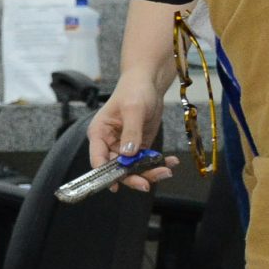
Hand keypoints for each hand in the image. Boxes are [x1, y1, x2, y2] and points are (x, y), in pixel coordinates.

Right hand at [89, 73, 173, 191]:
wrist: (149, 83)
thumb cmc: (134, 90)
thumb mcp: (133, 109)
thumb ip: (131, 132)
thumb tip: (128, 154)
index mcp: (99, 134)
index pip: (97, 159)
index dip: (105, 174)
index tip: (116, 185)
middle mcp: (109, 144)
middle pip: (117, 169)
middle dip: (133, 177)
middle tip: (147, 183)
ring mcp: (125, 147)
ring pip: (133, 169)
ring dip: (149, 172)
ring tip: (166, 170)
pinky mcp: (139, 147)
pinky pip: (147, 161)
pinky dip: (158, 163)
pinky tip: (171, 161)